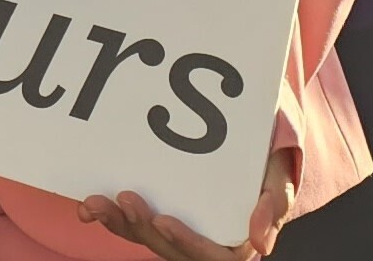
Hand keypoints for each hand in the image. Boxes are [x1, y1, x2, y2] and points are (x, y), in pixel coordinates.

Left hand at [79, 149, 296, 258]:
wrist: (255, 126)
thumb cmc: (271, 149)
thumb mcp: (281, 168)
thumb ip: (276, 201)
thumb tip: (261, 243)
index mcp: (237, 238)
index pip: (213, 254)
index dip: (186, 241)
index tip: (163, 218)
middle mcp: (206, 239)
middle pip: (170, 248)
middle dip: (142, 228)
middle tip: (124, 197)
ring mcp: (181, 229)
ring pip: (148, 239)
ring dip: (120, 224)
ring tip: (97, 202)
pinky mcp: (162, 215)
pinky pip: (136, 226)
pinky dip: (113, 219)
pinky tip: (91, 206)